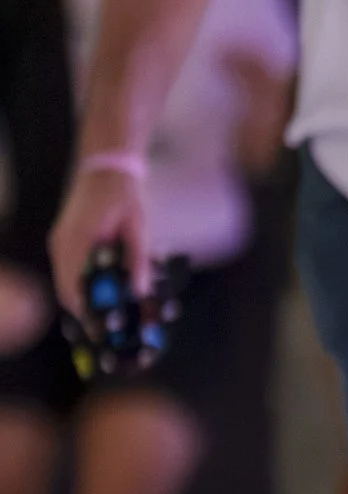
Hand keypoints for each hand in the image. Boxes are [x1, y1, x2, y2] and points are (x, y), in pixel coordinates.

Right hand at [50, 155, 150, 306]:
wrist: (107, 167)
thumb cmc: (123, 195)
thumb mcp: (138, 228)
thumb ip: (138, 261)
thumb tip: (140, 291)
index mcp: (76, 241)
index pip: (72, 288)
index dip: (86, 311)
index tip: (104, 325)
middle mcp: (62, 244)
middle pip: (67, 290)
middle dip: (88, 307)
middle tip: (112, 321)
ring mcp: (61, 242)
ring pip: (68, 281)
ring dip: (87, 294)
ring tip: (113, 304)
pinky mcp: (66, 240)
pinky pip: (71, 269)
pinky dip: (85, 281)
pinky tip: (108, 284)